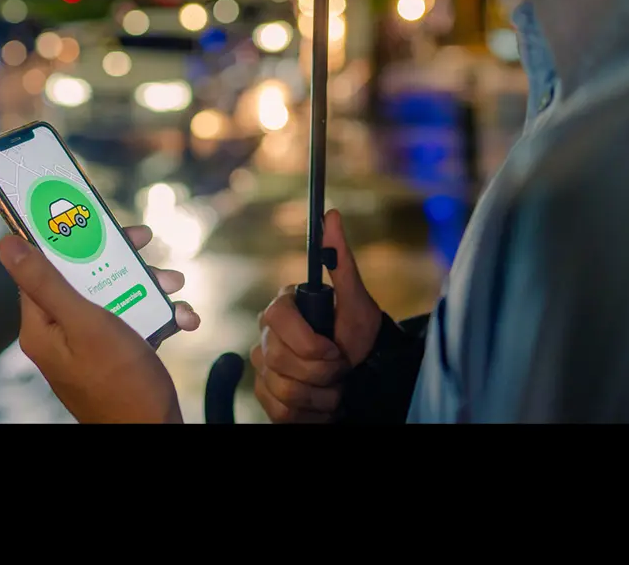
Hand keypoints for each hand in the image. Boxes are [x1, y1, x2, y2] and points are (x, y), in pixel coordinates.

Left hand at [0, 225, 199, 423]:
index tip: (93, 217)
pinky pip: (133, 320)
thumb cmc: (119, 382)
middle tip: (146, 243)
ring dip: (149, 286)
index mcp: (42, 325)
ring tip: (174, 285)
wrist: (153, 430)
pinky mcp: (116, 352)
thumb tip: (6, 245)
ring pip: (115, 295)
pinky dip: (159, 315)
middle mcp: (62, 331)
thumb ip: (46, 282)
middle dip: (120, 260)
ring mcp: (90, 343)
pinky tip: (183, 318)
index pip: (44, 266)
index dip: (67, 239)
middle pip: (84, 276)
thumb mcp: (84, 323)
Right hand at [251, 210, 382, 423]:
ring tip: (336, 387)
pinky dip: (310, 413)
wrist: (366, 376)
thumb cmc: (361, 336)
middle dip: (321, 373)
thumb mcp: (357, 299)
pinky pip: (279, 411)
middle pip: (277, 360)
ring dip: (320, 395)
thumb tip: (331, 215)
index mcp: (283, 308)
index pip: (277, 319)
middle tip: (341, 369)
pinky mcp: (265, 395)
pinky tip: (323, 402)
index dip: (308, 342)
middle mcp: (265, 336)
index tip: (335, 352)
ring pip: (281, 389)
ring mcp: (262, 367)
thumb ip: (340, 259)